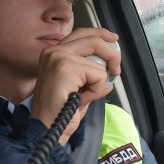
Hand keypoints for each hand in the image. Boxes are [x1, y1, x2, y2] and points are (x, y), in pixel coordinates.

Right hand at [30, 28, 121, 143]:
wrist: (47, 129)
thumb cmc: (59, 113)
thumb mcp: (78, 88)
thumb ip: (91, 75)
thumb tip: (110, 70)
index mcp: (53, 54)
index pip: (81, 34)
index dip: (100, 34)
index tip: (113, 39)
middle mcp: (53, 51)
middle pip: (92, 39)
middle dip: (112, 54)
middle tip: (116, 71)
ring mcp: (58, 57)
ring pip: (99, 63)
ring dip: (97, 84)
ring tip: (82, 96)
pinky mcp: (66, 67)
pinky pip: (98, 75)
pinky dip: (96, 91)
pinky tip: (80, 99)